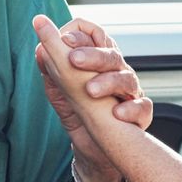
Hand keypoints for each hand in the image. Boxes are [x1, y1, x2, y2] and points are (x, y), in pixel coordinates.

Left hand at [33, 15, 150, 181]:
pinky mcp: (141, 113)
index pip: (95, 37)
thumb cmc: (81, 111)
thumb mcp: (61, 90)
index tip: (64, 39)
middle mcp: (117, 72)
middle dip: (91, 55)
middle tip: (73, 60)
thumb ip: (52, 69)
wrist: (94, 147)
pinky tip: (117, 113)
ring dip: (108, 83)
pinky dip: (131, 109)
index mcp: (99, 61)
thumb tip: (40, 48)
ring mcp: (131, 91)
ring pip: (127, 78)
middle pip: (110, 55)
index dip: (80, 35)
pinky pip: (142, 107)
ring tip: (90, 91)